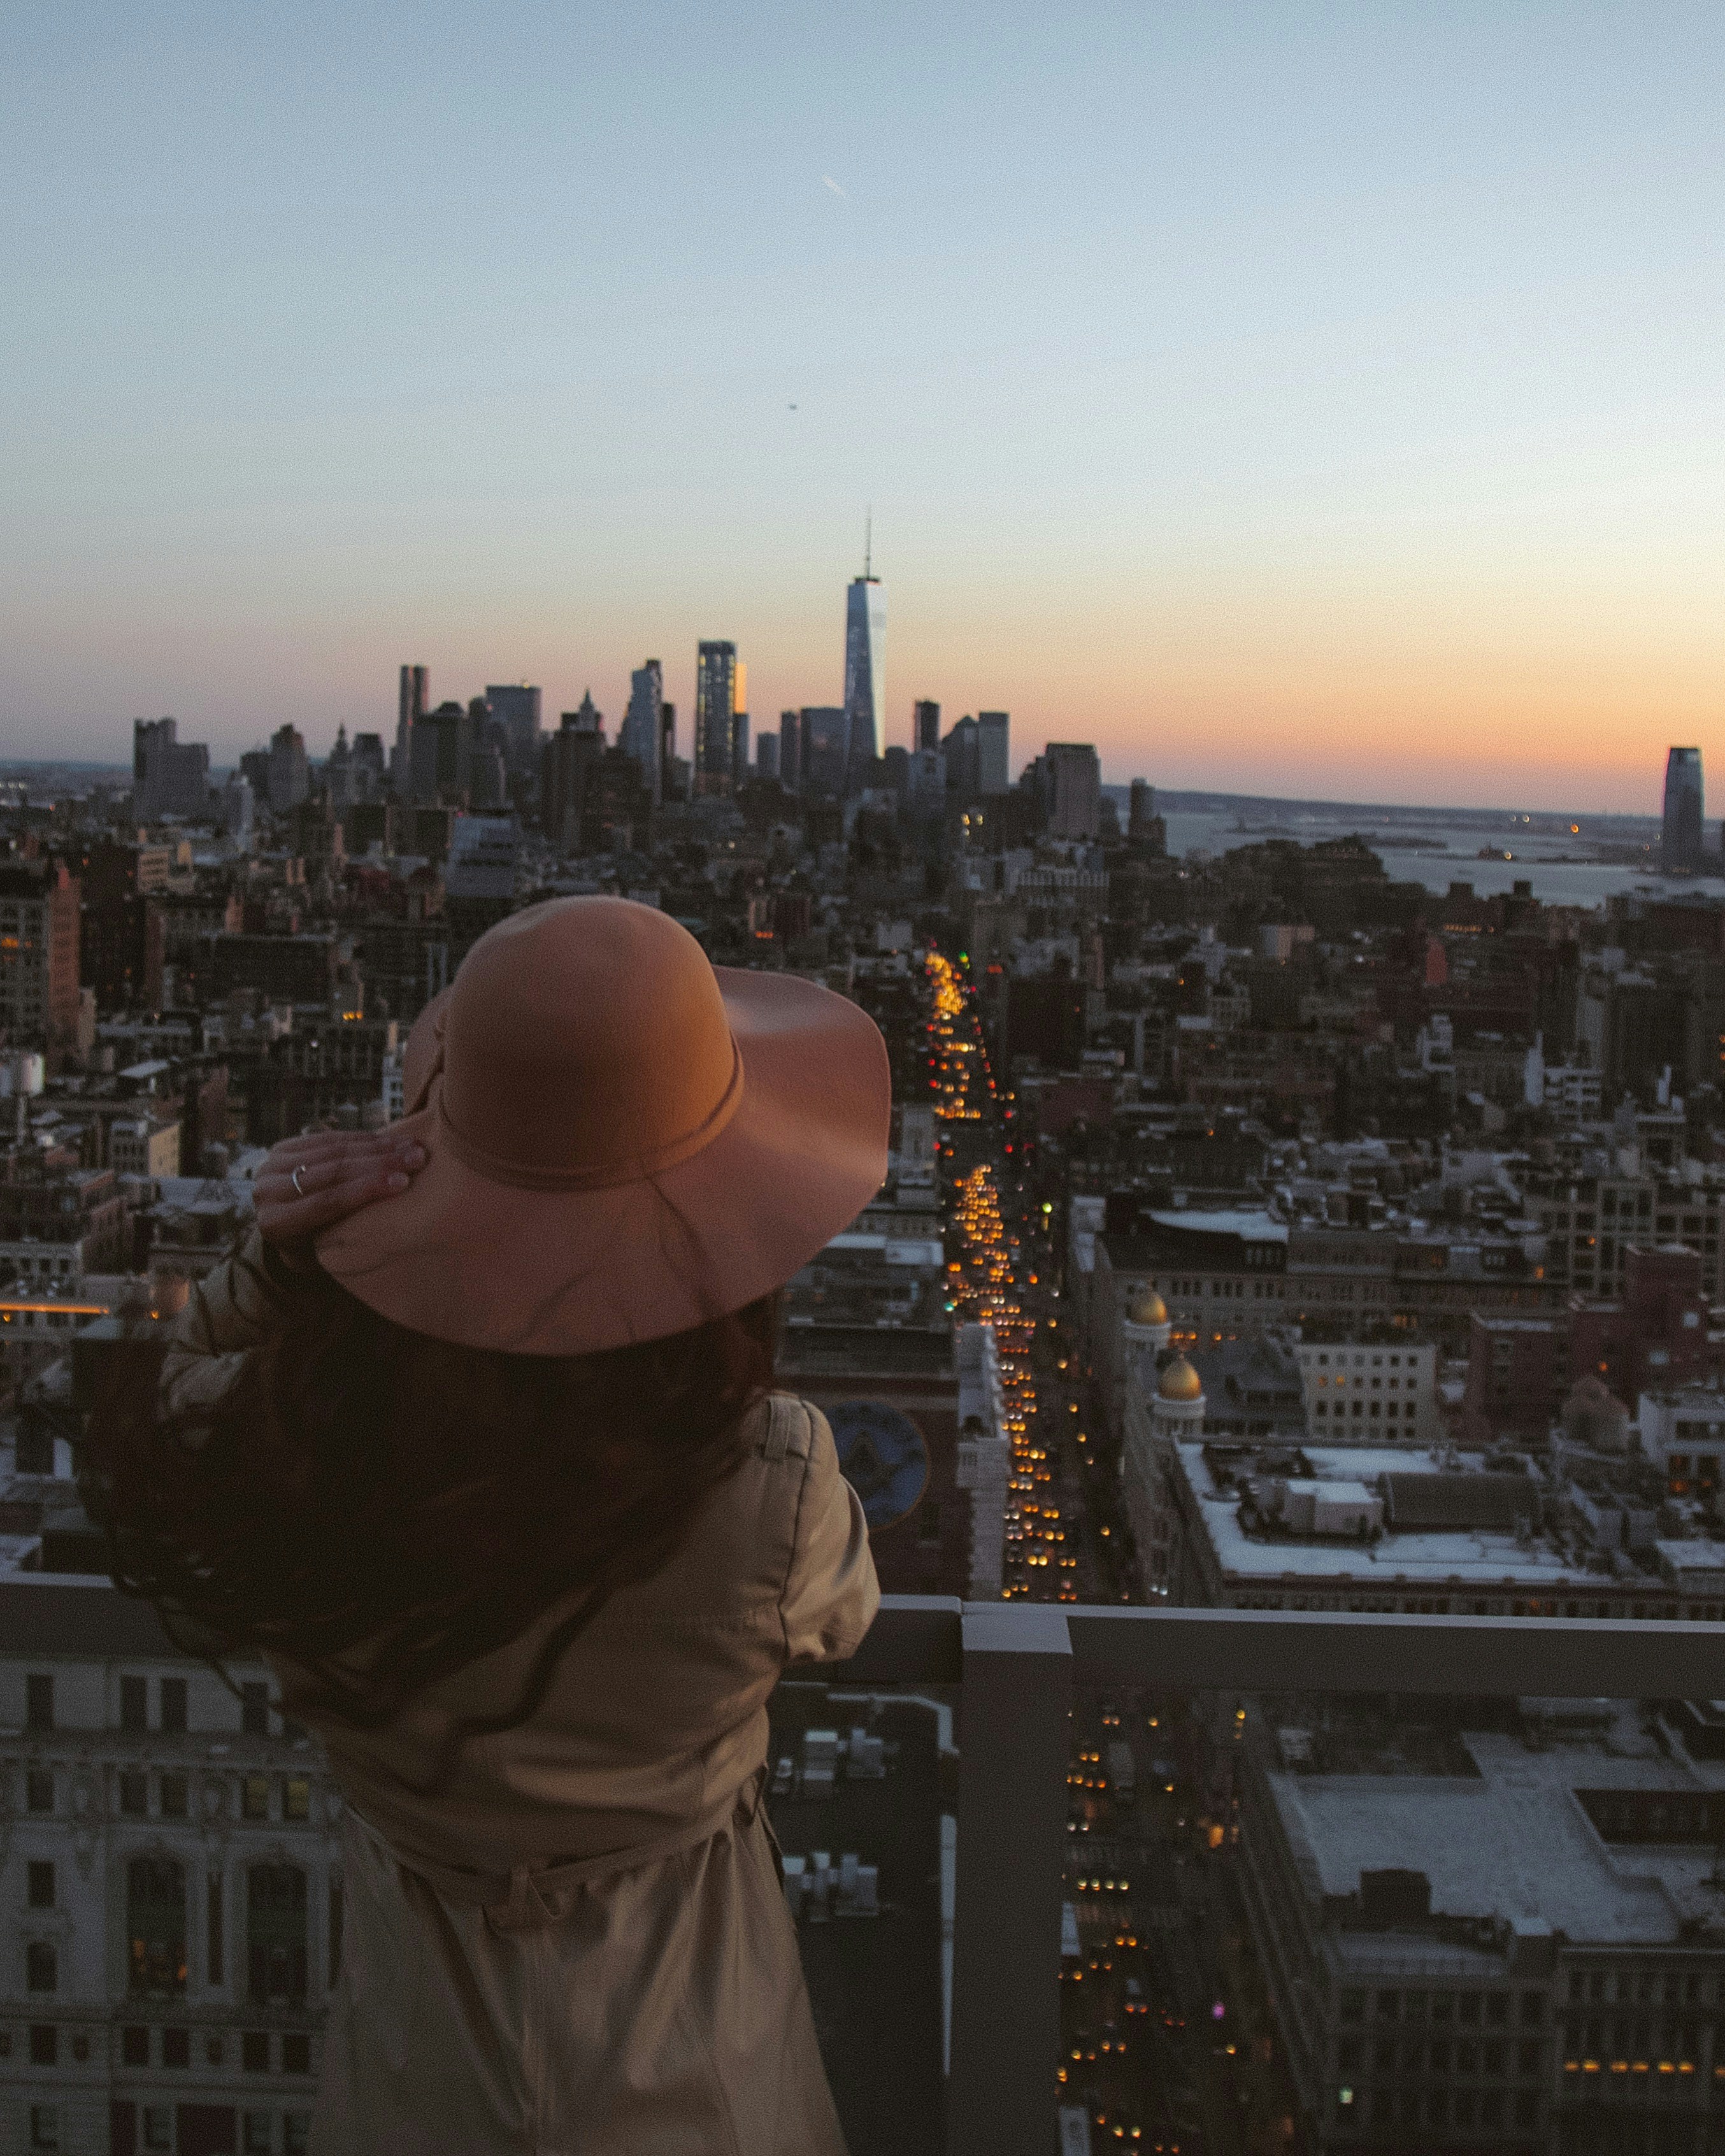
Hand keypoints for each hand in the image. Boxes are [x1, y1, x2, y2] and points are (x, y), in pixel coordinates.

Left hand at [253, 1128, 428, 1250]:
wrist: (280, 1229)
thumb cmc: (311, 1250)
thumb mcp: (321, 1255)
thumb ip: (343, 1236)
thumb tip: (388, 1221)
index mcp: (276, 1223)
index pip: (328, 1201)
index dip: (366, 1189)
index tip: (403, 1182)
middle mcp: (268, 1191)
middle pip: (332, 1172)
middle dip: (379, 1163)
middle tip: (416, 1159)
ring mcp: (273, 1166)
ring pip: (332, 1151)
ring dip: (379, 1147)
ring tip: (412, 1148)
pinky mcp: (284, 1148)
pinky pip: (329, 1139)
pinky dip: (364, 1139)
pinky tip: (392, 1140)